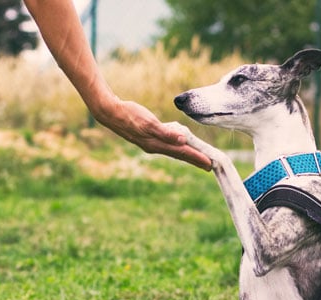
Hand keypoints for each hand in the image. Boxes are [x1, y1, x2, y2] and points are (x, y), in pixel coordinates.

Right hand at [92, 99, 211, 170]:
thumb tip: (183, 140)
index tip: (210, 164)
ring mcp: (151, 142)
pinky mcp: (148, 137)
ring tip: (198, 157)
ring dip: (187, 154)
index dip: (197, 158)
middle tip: (209, 165)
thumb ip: (165, 132)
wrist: (110, 113)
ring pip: (174, 150)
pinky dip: (177, 146)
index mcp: (157, 144)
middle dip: (194, 159)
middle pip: (179, 155)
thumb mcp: (148, 122)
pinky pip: (167, 144)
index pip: (182, 153)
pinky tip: (179, 143)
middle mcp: (155, 146)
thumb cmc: (129, 115)